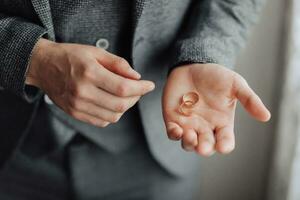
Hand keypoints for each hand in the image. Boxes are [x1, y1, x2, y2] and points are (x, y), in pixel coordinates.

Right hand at [26, 38, 154, 126]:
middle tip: (138, 89)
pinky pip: (102, 121)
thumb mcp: (95, 52)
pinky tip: (112, 103)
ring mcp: (78, 106)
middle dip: (136, 98)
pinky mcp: (75, 114)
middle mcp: (83, 92)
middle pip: (121, 105)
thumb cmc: (71, 56)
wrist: (44, 66)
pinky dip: (113, 114)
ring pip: (114, 116)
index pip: (123, 88)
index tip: (150, 85)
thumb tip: (137, 77)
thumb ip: (118, 64)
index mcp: (89, 73)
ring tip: (125, 95)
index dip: (141, 88)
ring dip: (126, 107)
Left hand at [162, 63, 270, 155]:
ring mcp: (189, 125)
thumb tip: (266, 117)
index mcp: (222, 123)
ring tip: (190, 136)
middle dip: (205, 149)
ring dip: (189, 144)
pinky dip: (174, 134)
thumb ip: (249, 100)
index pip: (225, 141)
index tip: (223, 147)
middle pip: (206, 146)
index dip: (225, 146)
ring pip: (188, 144)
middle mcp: (206, 127)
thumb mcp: (236, 84)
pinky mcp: (173, 119)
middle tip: (203, 147)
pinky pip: (172, 133)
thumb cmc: (216, 76)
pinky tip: (177, 130)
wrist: (193, 65)